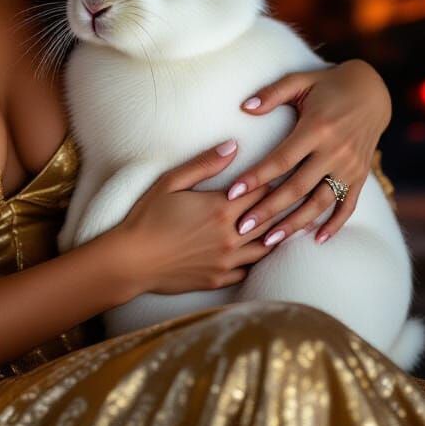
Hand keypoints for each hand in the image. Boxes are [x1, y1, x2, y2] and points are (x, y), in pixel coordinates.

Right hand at [113, 139, 278, 296]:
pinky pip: (248, 270)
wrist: (131, 260)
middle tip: (293, 194)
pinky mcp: (218, 279)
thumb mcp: (171, 181)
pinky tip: (259, 252)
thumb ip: (205, 164)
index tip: (281, 172)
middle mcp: (230, 236)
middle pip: (268, 219)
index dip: (272, 180)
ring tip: (285, 223)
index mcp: (220, 208)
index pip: (260, 191)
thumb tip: (233, 146)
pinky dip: (257, 260)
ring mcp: (226, 261)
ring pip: (264, 247)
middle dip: (280, 205)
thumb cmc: (147, 216)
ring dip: (275, 234)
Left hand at [225, 59, 391, 246]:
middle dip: (268, 209)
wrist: (372, 92)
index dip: (256, 177)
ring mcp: (350, 167)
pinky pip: (348, 205)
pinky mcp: (360, 176)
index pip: (281, 159)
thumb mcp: (300, 81)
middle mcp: (335, 151)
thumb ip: (272, 93)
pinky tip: (316, 239)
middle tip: (242, 227)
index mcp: (317, 128)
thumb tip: (244, 107)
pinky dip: (334, 225)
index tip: (232, 193)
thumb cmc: (327, 84)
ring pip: (320, 202)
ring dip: (295, 224)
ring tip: (270, 241)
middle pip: (297, 187)